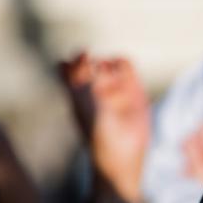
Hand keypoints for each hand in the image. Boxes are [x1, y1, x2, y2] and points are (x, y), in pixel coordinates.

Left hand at [58, 53, 149, 202]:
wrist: (123, 151)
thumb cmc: (97, 132)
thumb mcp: (83, 103)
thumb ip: (79, 77)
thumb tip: (83, 51)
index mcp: (76, 95)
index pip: (68, 69)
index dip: (73, 60)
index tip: (81, 56)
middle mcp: (94, 91)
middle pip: (90, 64)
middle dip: (91, 61)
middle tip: (96, 67)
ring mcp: (114, 90)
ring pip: (109, 63)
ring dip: (108, 61)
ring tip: (109, 71)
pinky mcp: (134, 89)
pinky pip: (128, 67)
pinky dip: (124, 62)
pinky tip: (122, 69)